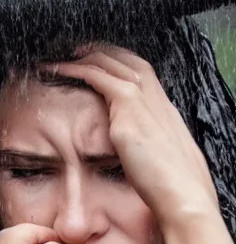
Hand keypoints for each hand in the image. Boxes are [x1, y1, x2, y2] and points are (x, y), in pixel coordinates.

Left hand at [53, 46, 218, 227]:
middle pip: (126, 59)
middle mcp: (155, 97)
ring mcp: (143, 100)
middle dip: (100, 50)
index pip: (141, 70)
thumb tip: (138, 155)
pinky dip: (77, 69)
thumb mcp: (162, 160)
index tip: (101, 61)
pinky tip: (60, 69)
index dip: (119, 62)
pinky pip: (97, 76)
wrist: (182, 192)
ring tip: (63, 56)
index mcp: (165, 108)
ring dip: (85, 55)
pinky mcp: (128, 108)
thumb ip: (149, 149)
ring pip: (111, 62)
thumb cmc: (173, 185)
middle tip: (77, 50)